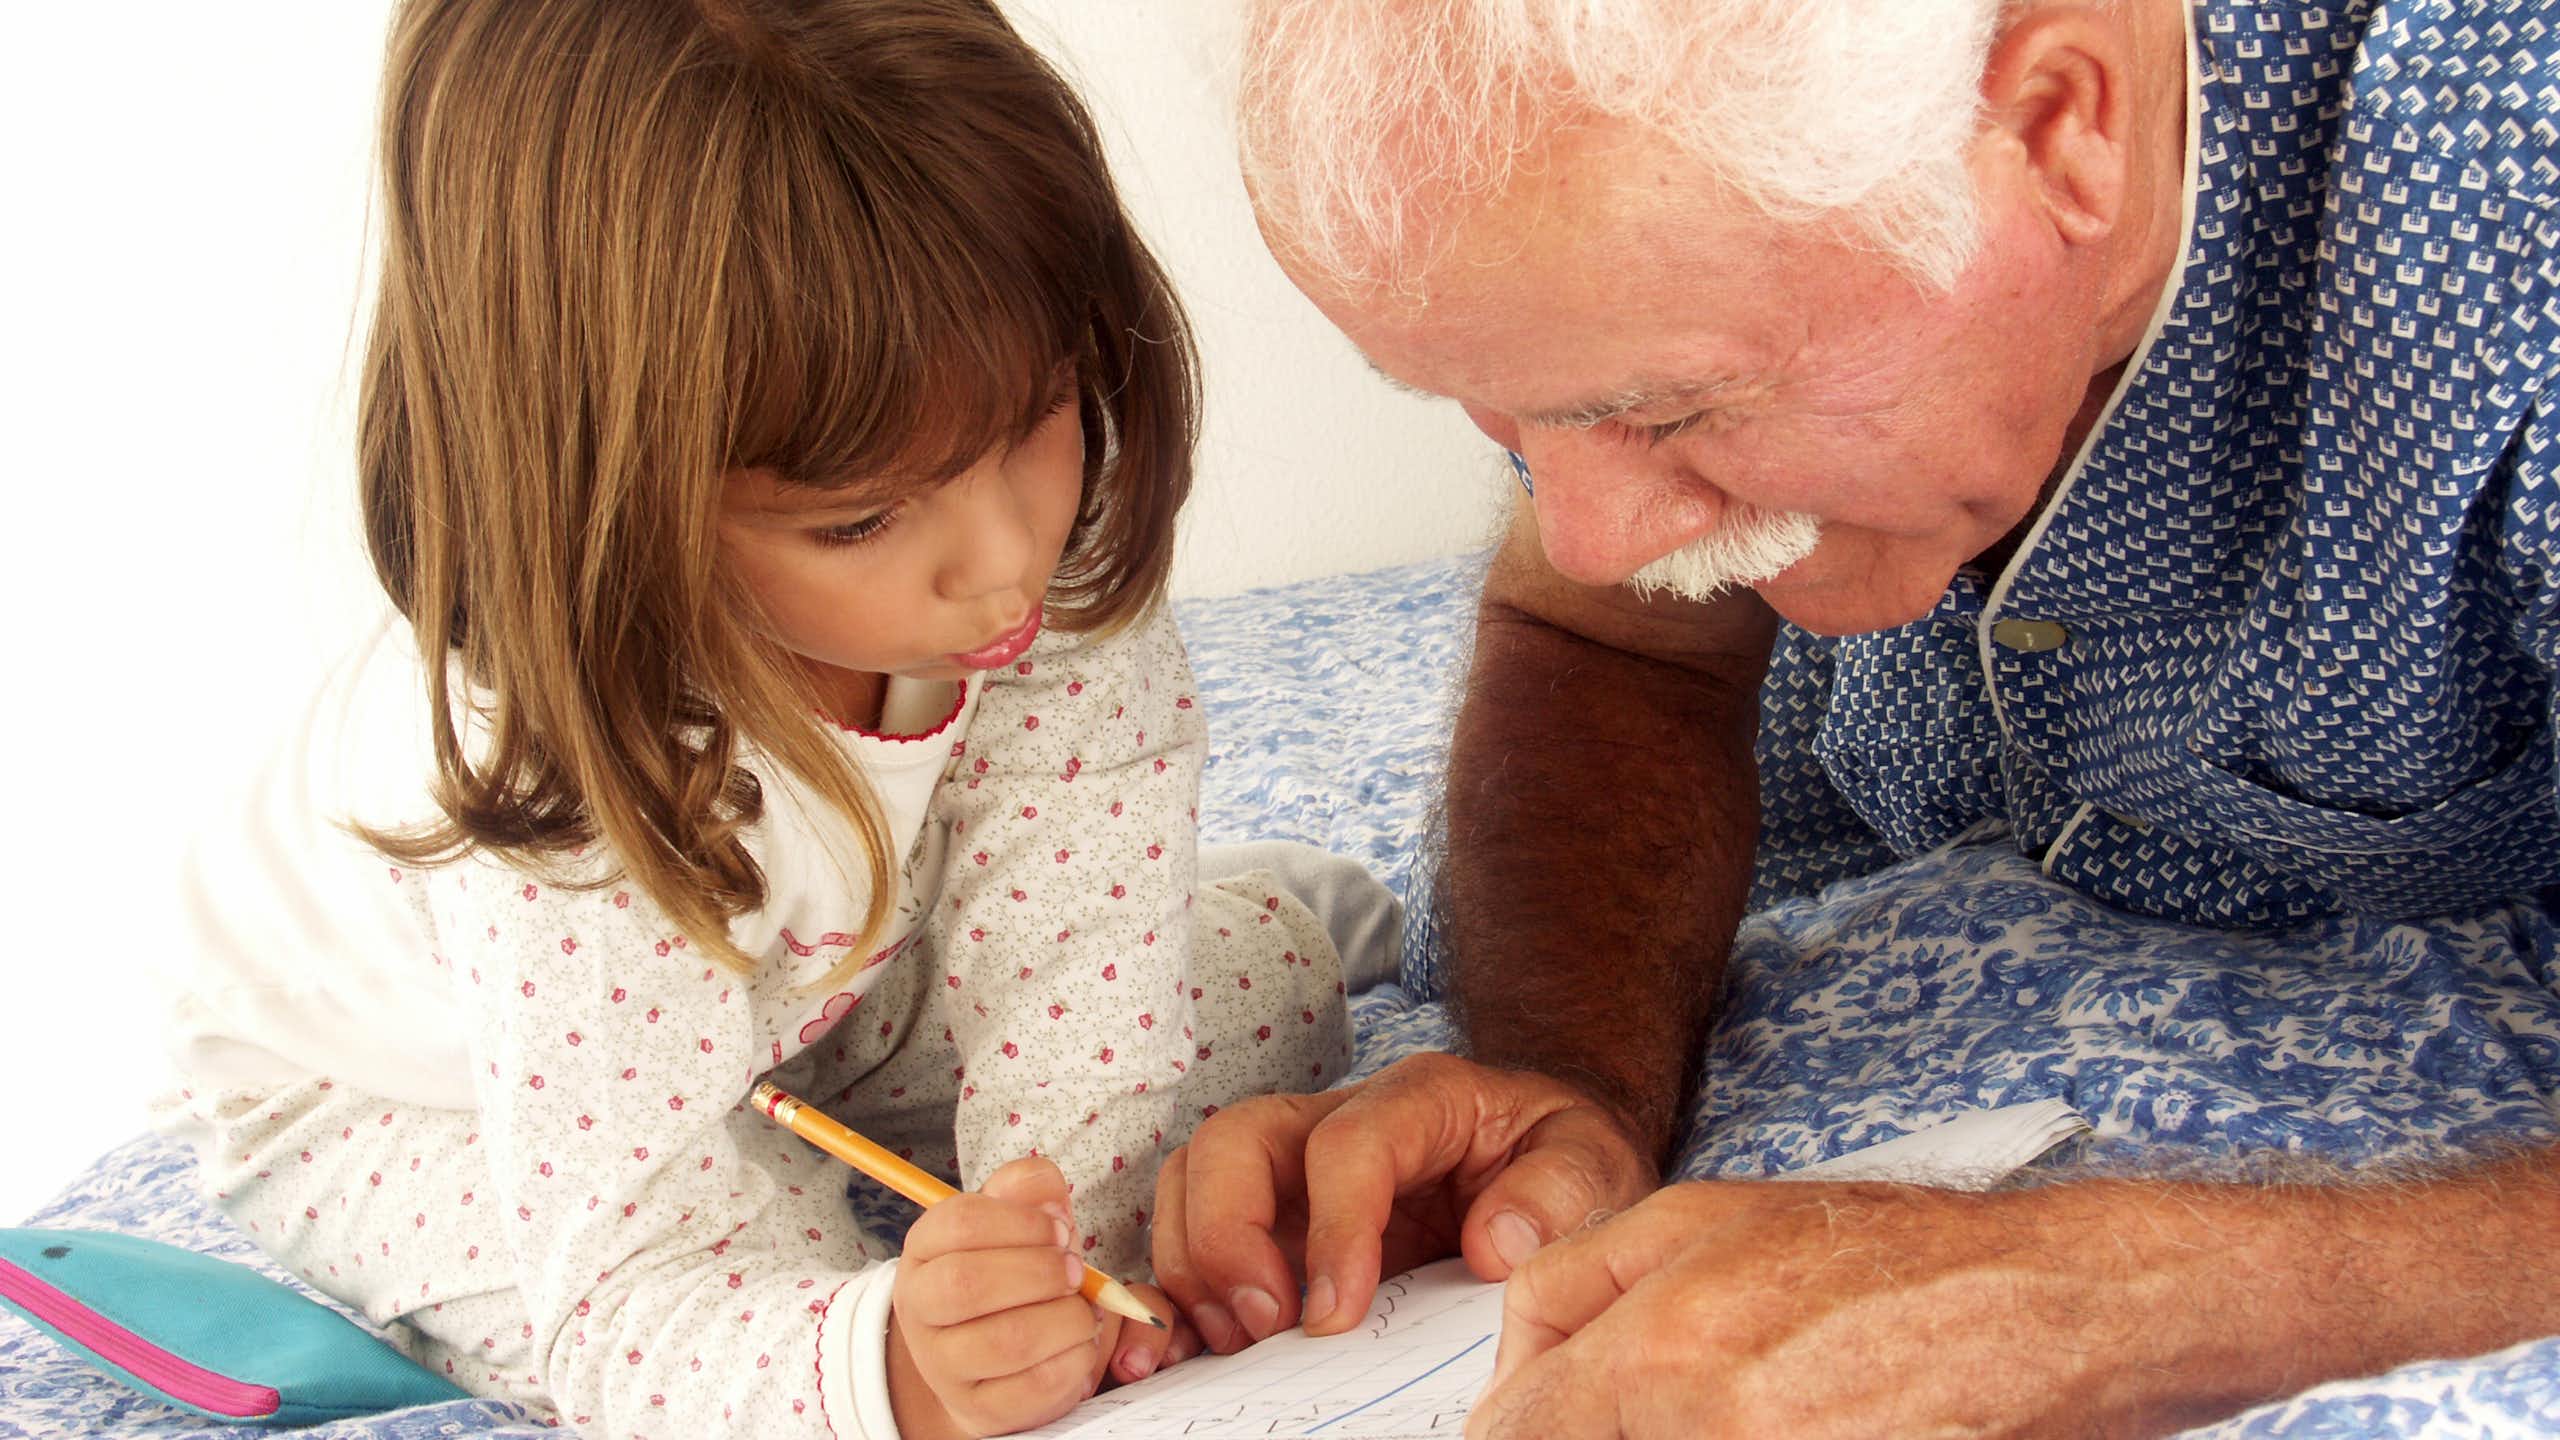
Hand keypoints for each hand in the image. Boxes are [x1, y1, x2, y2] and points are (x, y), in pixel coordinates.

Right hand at [890, 1157, 1195, 1439]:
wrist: (987, 1354)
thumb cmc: (1010, 1270)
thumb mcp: (1016, 1220)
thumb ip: (1031, 1190)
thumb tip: (1049, 1199)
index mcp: (925, 1250)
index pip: (960, 1223)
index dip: (1021, 1222)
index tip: (1060, 1229)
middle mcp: (921, 1309)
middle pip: (968, 1283)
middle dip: (1040, 1272)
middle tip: (1078, 1271)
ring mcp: (943, 1365)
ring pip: (1005, 1341)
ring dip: (1064, 1319)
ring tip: (1084, 1310)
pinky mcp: (978, 1408)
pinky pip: (1033, 1388)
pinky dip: (1073, 1360)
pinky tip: (1080, 1343)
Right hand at [1152, 1053, 1656, 1353]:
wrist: (1546, 1162)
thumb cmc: (1559, 1159)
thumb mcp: (1593, 1161)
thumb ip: (1557, 1193)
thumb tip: (1493, 1244)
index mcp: (1419, 1099)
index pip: (1348, 1141)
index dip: (1333, 1228)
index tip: (1339, 1314)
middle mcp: (1334, 1123)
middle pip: (1235, 1140)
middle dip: (1228, 1233)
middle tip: (1269, 1325)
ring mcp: (1292, 1172)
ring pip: (1193, 1179)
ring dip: (1195, 1263)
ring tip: (1242, 1341)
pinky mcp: (1272, 1223)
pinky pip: (1190, 1236)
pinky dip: (1173, 1289)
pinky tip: (1184, 1347)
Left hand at [1470, 1178, 2192, 1438]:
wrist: (2039, 1311)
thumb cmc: (1890, 1263)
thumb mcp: (1704, 1220)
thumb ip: (1576, 1284)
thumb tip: (1512, 1361)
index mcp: (1665, 1350)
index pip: (1518, 1432)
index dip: (1513, 1429)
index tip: (1526, 1423)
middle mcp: (1713, 1427)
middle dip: (1590, 1430)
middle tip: (1657, 1400)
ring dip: (1667, 1435)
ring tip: (1740, 1402)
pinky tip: (1783, 1419)